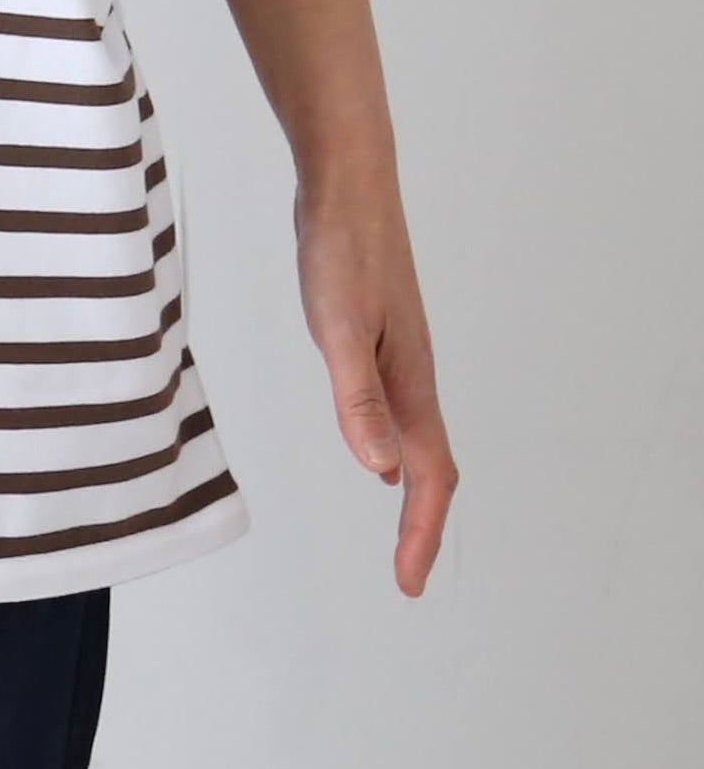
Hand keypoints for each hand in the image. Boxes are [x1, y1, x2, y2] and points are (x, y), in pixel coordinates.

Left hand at [293, 172, 458, 596]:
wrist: (348, 183)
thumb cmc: (341, 249)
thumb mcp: (337, 326)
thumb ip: (357, 397)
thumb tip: (378, 470)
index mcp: (409, 382)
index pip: (427, 476)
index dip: (419, 533)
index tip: (407, 585)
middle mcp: (412, 375)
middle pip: (431, 466)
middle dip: (424, 525)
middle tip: (408, 576)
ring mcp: (399, 355)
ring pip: (418, 438)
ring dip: (416, 489)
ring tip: (404, 530)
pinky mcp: (379, 336)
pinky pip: (399, 410)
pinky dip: (396, 446)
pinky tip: (377, 450)